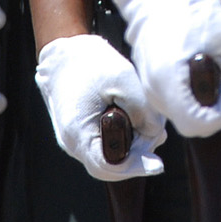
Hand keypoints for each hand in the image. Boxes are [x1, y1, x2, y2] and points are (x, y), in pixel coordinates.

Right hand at [35, 34, 168, 180]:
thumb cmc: (91, 64)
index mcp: (78, 131)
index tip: (158, 165)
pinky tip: (137, 125)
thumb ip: (141, 110)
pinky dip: (122, 142)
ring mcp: (73, 140)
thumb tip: (155, 134)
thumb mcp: (122, 79)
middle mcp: (72, 142)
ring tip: (150, 127)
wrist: (62, 54)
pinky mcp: (79, 134)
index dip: (136, 167)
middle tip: (158, 135)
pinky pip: (103, 147)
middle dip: (138, 156)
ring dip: (132, 148)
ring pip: (108, 159)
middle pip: (110, 167)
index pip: (108, 165)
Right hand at [113, 0, 220, 137]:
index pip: (196, 124)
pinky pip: (177, 104)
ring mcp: (149, 89)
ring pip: (184, 115)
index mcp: (168, 80)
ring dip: (207, 104)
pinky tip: (201, 73)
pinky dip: (194, 97)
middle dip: (218, 111)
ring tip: (215, 73)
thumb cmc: (193, 12)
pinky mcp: (152, 85)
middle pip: (191, 124)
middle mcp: (153, 90)